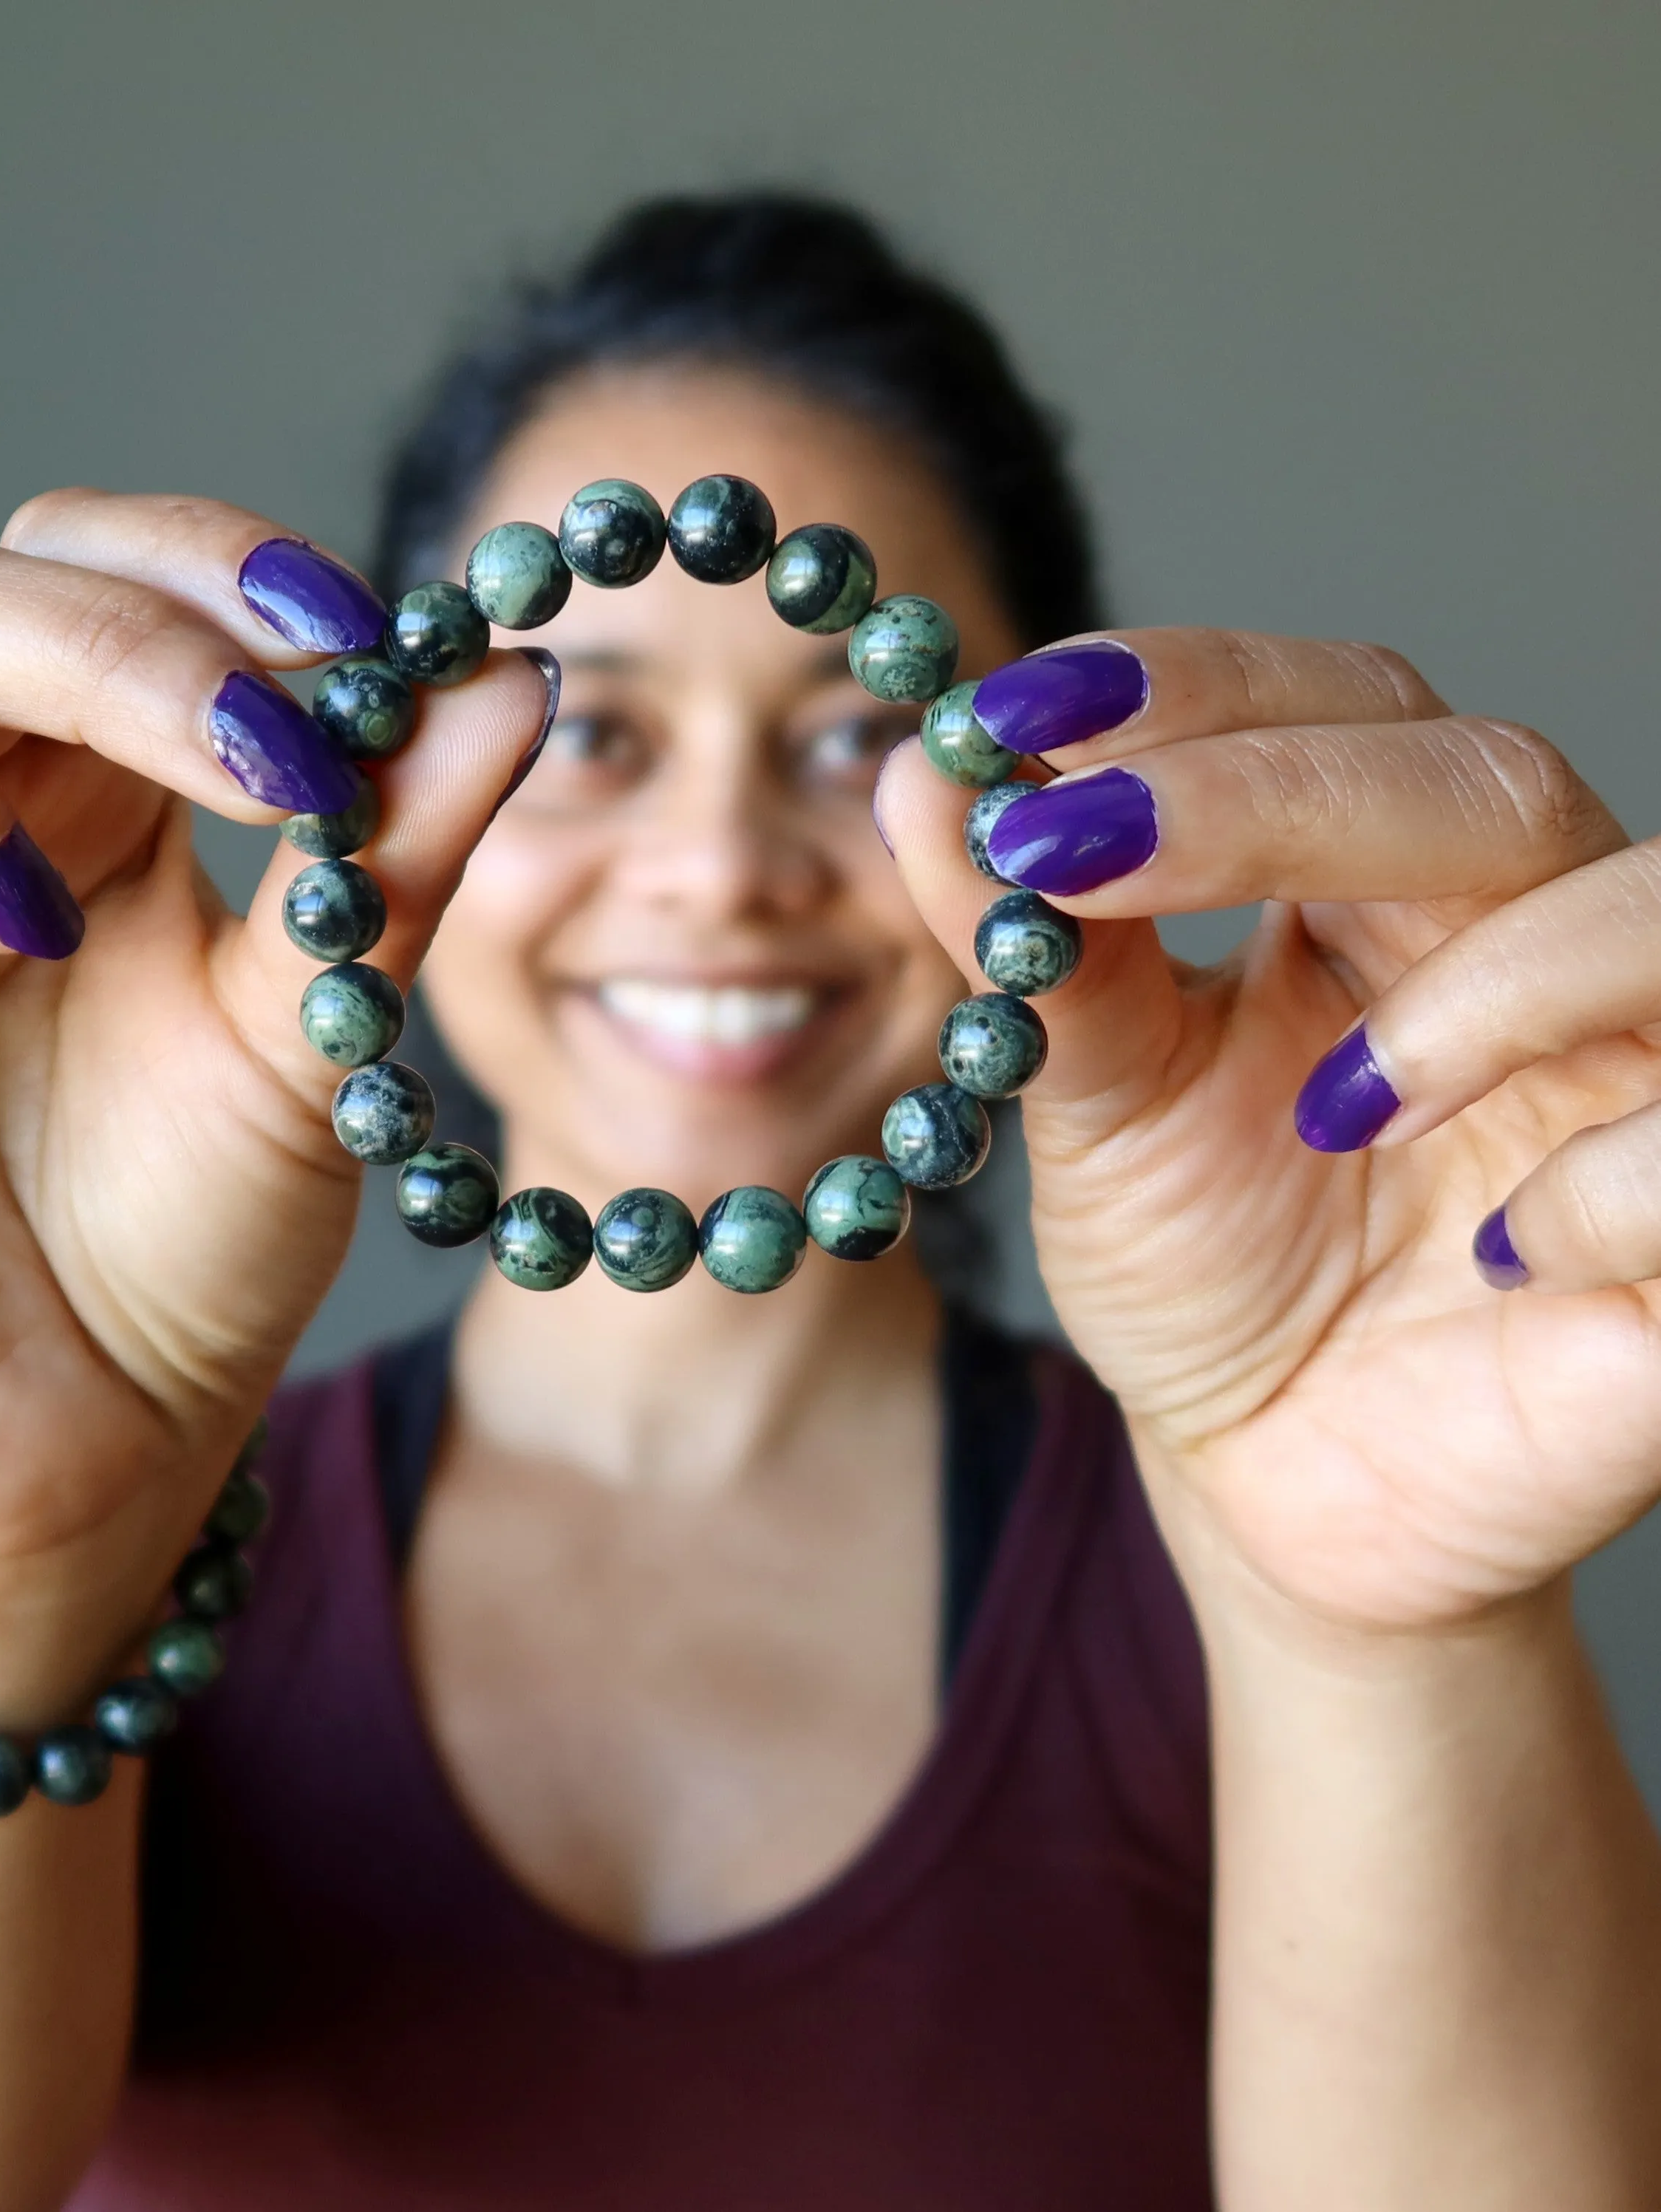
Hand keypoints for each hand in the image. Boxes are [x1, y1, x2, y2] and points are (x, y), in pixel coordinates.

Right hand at [0, 493, 548, 1718]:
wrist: (101, 1431)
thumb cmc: (202, 1229)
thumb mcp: (314, 1040)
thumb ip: (389, 860)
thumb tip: (504, 679)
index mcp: (83, 780)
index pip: (93, 565)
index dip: (201, 562)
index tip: (347, 631)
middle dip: (102, 648)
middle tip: (251, 760)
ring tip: (30, 916)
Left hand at [876, 630, 1660, 1632]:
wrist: (1279, 1487)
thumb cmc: (1205, 1275)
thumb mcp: (1098, 1108)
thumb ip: (1032, 948)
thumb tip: (919, 776)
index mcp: (1384, 889)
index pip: (1336, 711)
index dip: (1188, 687)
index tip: (1009, 717)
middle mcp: (1531, 942)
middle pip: (1483, 779)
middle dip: (1273, 795)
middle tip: (1074, 843)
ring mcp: (1634, 1077)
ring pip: (1651, 917)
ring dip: (1482, 986)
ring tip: (1335, 1101)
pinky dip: (1604, 1188)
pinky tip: (1491, 1261)